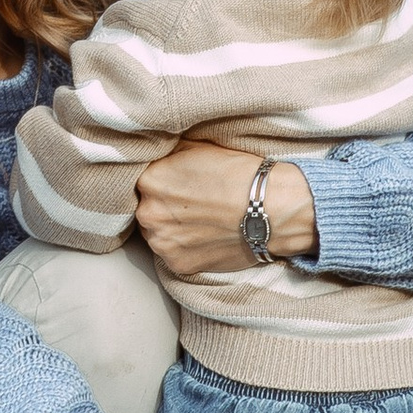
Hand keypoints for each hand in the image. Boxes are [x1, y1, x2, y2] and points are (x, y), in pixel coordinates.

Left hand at [133, 140, 314, 278]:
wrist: (271, 209)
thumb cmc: (240, 174)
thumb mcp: (199, 147)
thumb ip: (169, 154)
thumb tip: (156, 154)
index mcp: (149, 180)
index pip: (140, 180)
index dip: (159, 181)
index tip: (175, 184)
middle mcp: (149, 213)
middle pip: (145, 209)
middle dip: (162, 206)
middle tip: (189, 203)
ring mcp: (162, 242)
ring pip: (156, 234)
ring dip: (170, 229)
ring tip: (199, 221)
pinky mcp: (178, 265)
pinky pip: (172, 255)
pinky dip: (185, 248)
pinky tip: (205, 237)